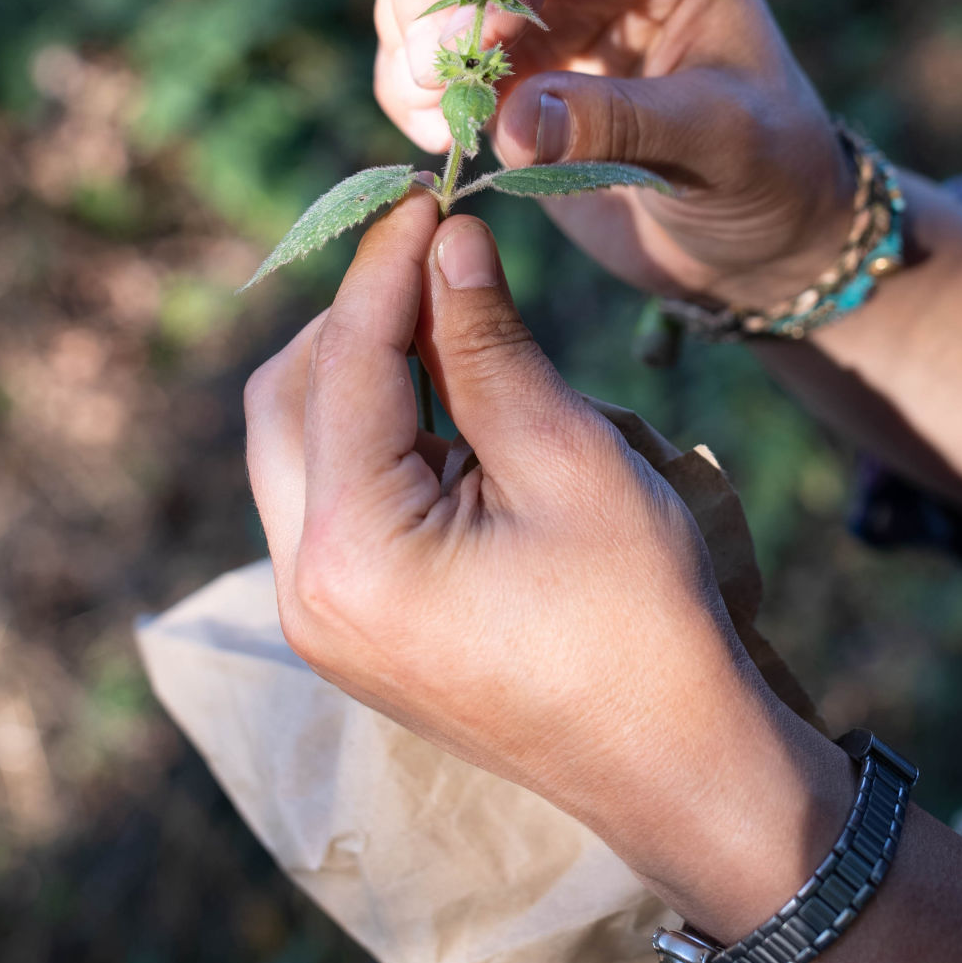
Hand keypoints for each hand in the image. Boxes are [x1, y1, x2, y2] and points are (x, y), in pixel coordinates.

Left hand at [243, 192, 844, 934]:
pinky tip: (446, 406)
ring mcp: (321, 620)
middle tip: (434, 257)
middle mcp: (306, 591)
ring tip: (449, 326)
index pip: (345, 364)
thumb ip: (489, 345)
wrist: (675, 766)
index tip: (430, 196)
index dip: (387, 267)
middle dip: (353, 319)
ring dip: (358, 375)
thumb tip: (448, 240)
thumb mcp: (572, 460)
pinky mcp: (351, 629)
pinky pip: (328, 501)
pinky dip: (372, 436)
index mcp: (354, 554)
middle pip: (286, 403)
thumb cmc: (643, 618)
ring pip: (295, 449)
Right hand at [374, 0, 855, 307]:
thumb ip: (620, 125)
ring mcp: (546, 8)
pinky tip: (436, 136)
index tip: (475, 38)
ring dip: (413, 39)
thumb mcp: (717, 144)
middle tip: (432, 77)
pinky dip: (410, 85)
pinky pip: (431, 50)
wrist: (757, 237)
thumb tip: (509, 121)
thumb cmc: (768, 176)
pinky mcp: (509, 66)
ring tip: (433, 116)